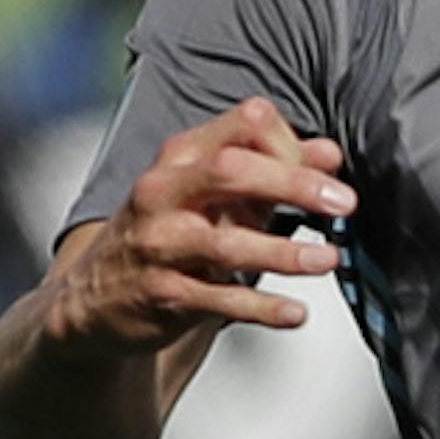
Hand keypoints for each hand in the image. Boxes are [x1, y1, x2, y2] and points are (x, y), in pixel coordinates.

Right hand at [57, 94, 355, 348]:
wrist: (96, 298)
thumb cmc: (167, 238)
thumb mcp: (216, 197)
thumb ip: (272, 173)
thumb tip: (329, 154)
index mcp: (182, 157)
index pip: (244, 124)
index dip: (291, 143)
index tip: (328, 172)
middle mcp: (164, 192)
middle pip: (232, 170)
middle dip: (293, 184)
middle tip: (343, 203)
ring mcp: (159, 244)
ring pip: (226, 243)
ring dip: (284, 253)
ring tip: (329, 259)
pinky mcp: (161, 294)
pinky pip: (217, 300)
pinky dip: (262, 308)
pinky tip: (296, 313)